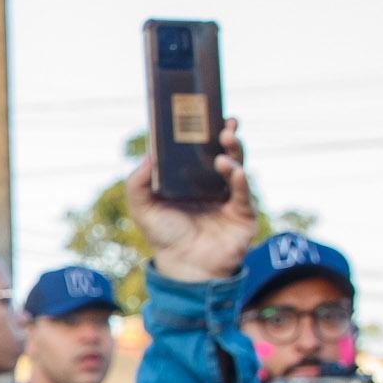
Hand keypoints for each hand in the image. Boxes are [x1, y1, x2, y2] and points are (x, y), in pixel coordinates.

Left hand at [126, 119, 256, 283]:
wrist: (184, 270)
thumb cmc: (164, 237)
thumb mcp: (143, 207)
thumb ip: (138, 182)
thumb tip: (148, 154)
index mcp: (192, 179)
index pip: (201, 149)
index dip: (205, 132)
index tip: (207, 112)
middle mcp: (213, 185)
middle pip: (224, 152)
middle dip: (226, 135)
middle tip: (225, 122)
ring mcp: (230, 198)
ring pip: (238, 167)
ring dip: (234, 152)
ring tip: (225, 141)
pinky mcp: (243, 214)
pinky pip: (244, 192)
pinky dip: (239, 178)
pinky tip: (231, 169)